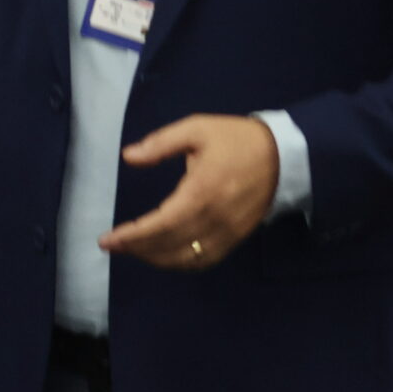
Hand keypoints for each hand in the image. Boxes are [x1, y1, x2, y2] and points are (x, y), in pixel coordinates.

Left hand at [100, 113, 278, 269]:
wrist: (285, 156)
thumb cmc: (236, 140)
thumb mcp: (197, 129)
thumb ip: (161, 143)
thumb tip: (128, 157)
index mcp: (201, 191)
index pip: (160, 224)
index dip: (132, 236)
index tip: (107, 240)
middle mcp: (214, 218)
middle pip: (169, 245)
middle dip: (137, 249)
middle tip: (112, 245)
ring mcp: (228, 232)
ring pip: (187, 258)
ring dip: (156, 259)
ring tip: (133, 249)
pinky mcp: (237, 238)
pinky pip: (205, 259)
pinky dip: (181, 263)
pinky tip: (164, 255)